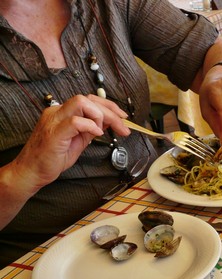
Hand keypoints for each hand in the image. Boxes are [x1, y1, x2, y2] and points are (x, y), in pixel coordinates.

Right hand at [13, 95, 128, 190]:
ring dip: (100, 116)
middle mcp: (57, 112)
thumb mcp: (79, 141)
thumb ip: (92, 130)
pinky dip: (90, 126)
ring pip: (80, 102)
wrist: (32, 171)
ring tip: (104, 132)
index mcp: (63, 113)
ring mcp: (54, 121)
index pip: (89, 100)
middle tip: (123, 127)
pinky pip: (75, 122)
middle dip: (110, 111)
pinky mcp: (54, 133)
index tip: (123, 117)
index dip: (109, 106)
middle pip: (87, 99)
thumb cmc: (53, 157)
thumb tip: (109, 121)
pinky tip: (97, 134)